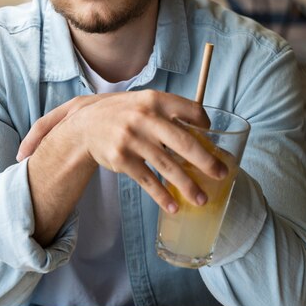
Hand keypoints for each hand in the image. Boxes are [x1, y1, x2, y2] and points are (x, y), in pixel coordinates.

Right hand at [19, 91, 227, 213]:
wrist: (84, 126)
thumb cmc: (121, 114)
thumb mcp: (142, 102)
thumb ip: (167, 111)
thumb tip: (202, 129)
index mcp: (154, 99)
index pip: (190, 110)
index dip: (205, 124)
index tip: (214, 138)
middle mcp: (145, 118)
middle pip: (184, 143)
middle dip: (206, 162)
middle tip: (222, 173)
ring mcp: (132, 139)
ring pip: (168, 167)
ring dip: (188, 186)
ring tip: (202, 198)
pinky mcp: (122, 159)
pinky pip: (148, 181)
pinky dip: (162, 196)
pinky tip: (173, 205)